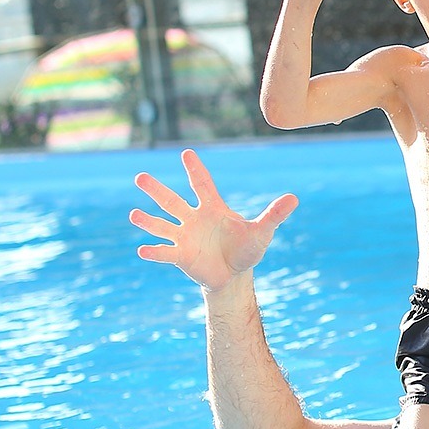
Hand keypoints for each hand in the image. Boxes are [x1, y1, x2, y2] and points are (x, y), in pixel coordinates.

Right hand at [131, 150, 296, 291]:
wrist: (234, 275)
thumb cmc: (246, 249)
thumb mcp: (262, 232)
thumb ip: (274, 215)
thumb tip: (294, 198)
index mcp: (213, 209)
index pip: (202, 185)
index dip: (196, 170)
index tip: (186, 153)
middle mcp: (194, 220)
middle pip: (172, 202)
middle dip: (156, 190)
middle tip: (140, 177)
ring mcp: (185, 237)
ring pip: (163, 226)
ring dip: (148, 221)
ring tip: (134, 214)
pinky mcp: (181, 256)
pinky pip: (165, 252)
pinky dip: (155, 252)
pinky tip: (142, 249)